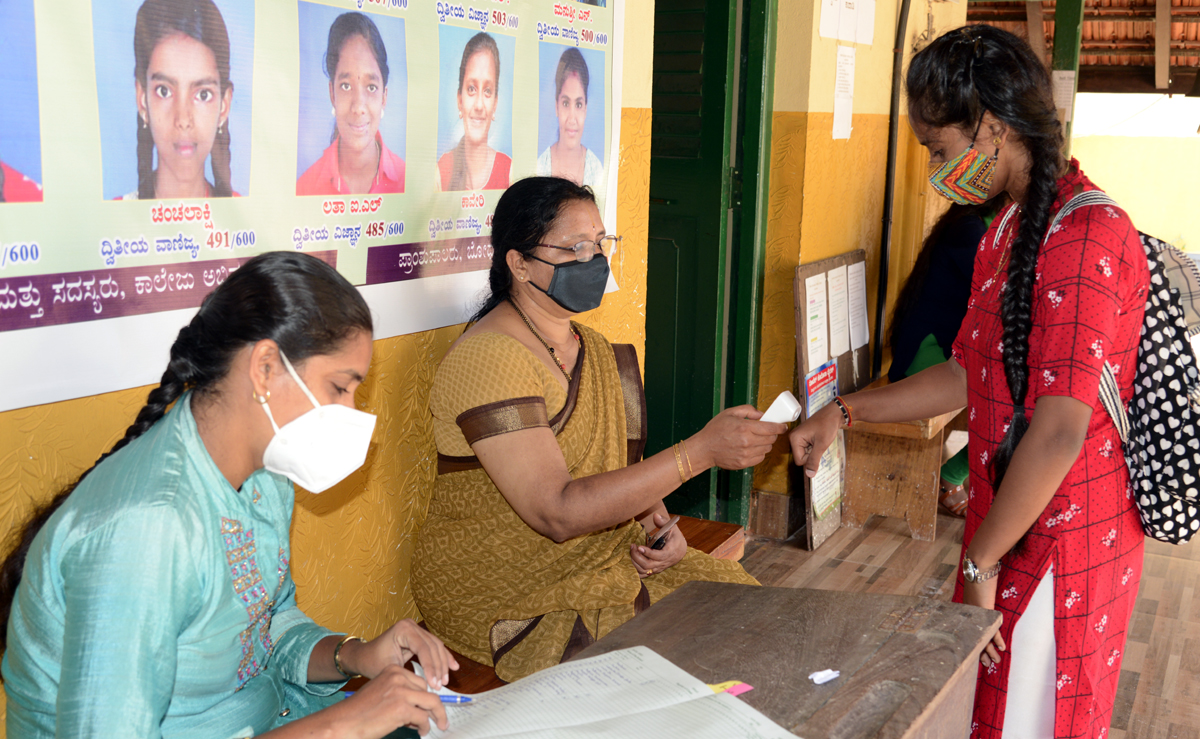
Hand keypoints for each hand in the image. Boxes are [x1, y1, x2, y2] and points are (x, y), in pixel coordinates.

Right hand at [341, 664, 448, 736]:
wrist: (344, 722)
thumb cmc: (360, 711)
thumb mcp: (382, 692)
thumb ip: (401, 693)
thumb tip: (422, 706)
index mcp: (393, 670)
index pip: (420, 681)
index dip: (425, 696)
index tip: (429, 707)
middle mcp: (398, 677)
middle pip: (428, 691)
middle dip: (432, 707)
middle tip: (435, 719)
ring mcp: (401, 692)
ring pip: (432, 703)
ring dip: (436, 716)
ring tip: (436, 725)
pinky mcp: (402, 709)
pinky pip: (423, 718)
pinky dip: (425, 727)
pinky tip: (421, 731)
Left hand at [342, 619, 459, 689]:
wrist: (363, 657)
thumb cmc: (372, 663)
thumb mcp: (389, 669)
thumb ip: (409, 675)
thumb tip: (427, 687)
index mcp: (402, 629)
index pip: (422, 647)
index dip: (430, 667)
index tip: (434, 684)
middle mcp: (411, 625)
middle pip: (432, 646)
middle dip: (438, 667)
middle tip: (441, 685)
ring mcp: (416, 629)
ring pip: (436, 646)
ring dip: (442, 664)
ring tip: (445, 680)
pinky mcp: (419, 636)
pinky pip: (434, 647)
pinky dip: (442, 658)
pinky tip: (452, 667)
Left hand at [630, 513, 686, 576]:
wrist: (680, 549)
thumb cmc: (675, 537)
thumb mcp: (672, 527)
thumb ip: (663, 521)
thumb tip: (655, 515)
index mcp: (670, 552)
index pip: (659, 556)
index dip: (648, 553)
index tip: (639, 546)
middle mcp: (665, 562)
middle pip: (649, 565)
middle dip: (637, 556)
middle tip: (632, 547)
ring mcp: (659, 567)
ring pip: (645, 570)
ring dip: (635, 562)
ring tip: (632, 551)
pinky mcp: (655, 570)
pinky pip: (645, 574)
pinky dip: (636, 571)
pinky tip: (632, 561)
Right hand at [690, 405, 786, 470]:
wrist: (704, 449)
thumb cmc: (715, 430)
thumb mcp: (729, 413)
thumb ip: (748, 410)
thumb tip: (762, 414)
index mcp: (744, 427)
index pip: (770, 428)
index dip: (780, 427)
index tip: (783, 426)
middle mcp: (747, 441)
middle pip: (771, 439)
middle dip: (772, 434)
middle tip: (768, 431)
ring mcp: (746, 454)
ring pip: (767, 449)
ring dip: (766, 443)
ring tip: (757, 439)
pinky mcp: (744, 463)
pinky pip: (760, 457)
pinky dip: (759, 452)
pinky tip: (751, 448)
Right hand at [788, 403, 841, 477]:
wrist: (834, 413)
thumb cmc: (828, 425)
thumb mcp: (822, 444)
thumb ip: (814, 460)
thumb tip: (809, 475)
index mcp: (794, 439)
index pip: (799, 460)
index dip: (810, 458)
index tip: (818, 447)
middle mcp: (793, 438)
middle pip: (801, 458)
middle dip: (812, 454)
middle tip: (819, 443)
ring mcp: (798, 438)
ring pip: (805, 454)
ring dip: (814, 451)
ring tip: (820, 440)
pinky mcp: (803, 438)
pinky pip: (807, 449)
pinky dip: (815, 447)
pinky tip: (819, 439)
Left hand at [962, 576, 1006, 667]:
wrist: (979, 566)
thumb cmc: (979, 574)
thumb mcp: (977, 588)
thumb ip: (979, 595)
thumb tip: (985, 595)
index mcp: (967, 610)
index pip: (970, 631)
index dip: (973, 642)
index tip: (976, 651)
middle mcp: (970, 614)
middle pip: (974, 637)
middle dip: (980, 651)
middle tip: (984, 664)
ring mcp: (977, 614)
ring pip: (983, 637)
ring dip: (989, 651)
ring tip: (994, 662)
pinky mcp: (985, 612)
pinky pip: (992, 630)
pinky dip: (997, 639)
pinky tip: (1001, 648)